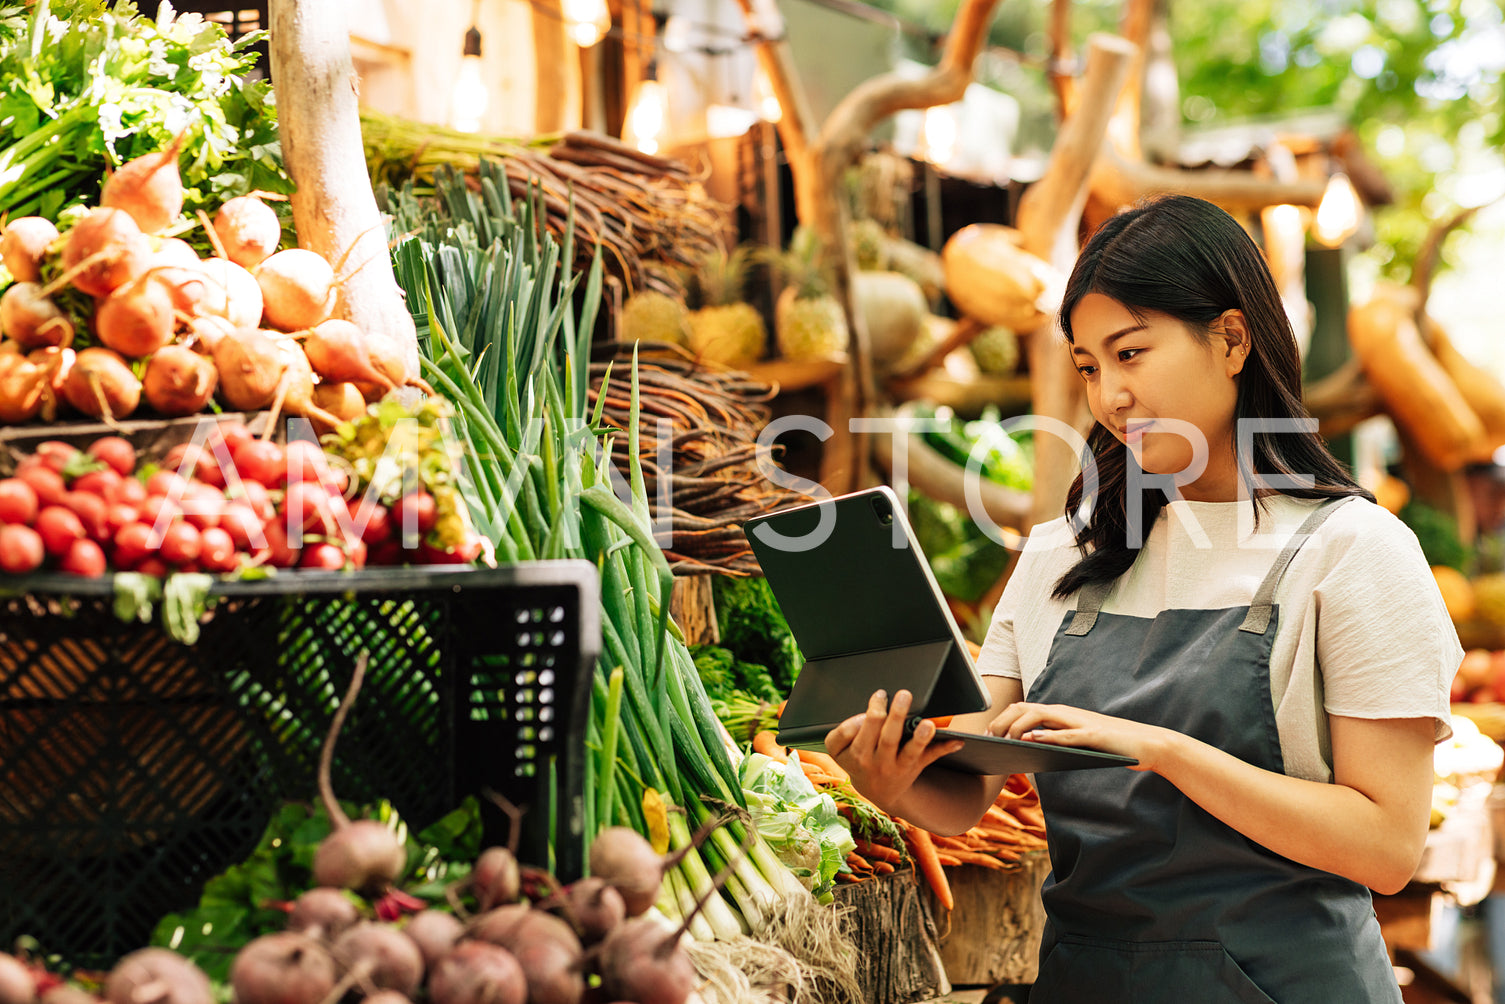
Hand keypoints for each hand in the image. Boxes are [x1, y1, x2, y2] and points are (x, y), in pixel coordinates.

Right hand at [824, 689, 965, 808]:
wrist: (877, 791)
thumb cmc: (858, 758)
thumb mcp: (840, 750)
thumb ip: (843, 732)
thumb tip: (866, 714)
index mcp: (854, 754)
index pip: (851, 735)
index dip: (859, 719)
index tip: (877, 698)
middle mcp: (875, 761)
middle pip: (883, 738)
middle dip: (893, 716)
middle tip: (901, 695)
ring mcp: (895, 766)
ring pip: (908, 752)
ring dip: (920, 738)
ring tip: (927, 724)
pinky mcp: (913, 768)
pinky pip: (929, 758)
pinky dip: (944, 748)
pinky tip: (957, 740)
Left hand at [988, 701, 1165, 771]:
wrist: (1148, 744)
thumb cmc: (1110, 745)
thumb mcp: (1077, 742)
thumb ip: (1056, 741)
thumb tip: (1029, 746)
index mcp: (1061, 714)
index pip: (1024, 709)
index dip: (1002, 718)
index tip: (987, 734)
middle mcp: (1066, 713)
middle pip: (1025, 709)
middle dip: (1002, 721)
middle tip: (986, 738)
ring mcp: (1079, 723)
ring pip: (1040, 717)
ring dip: (1018, 727)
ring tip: (1003, 739)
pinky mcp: (1093, 736)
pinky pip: (1066, 734)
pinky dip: (1048, 737)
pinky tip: (1032, 741)